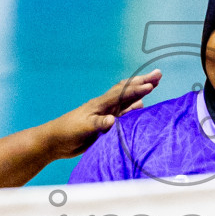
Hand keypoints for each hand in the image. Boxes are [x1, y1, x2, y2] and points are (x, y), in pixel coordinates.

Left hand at [40, 70, 161, 159]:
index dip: (137, 89)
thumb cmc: (67, 131)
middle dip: (143, 82)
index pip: (122, 94)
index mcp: (100, 104)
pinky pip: (124, 112)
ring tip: (153, 85)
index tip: (152, 85)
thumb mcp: (83, 128)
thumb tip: (113, 120)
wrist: (56, 141)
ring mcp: (106, 113)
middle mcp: (105, 106)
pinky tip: (141, 106)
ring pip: (127, 99)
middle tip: (159, 74)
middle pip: (127, 90)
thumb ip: (98, 123)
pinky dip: (134, 107)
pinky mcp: (105, 123)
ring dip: (140, 92)